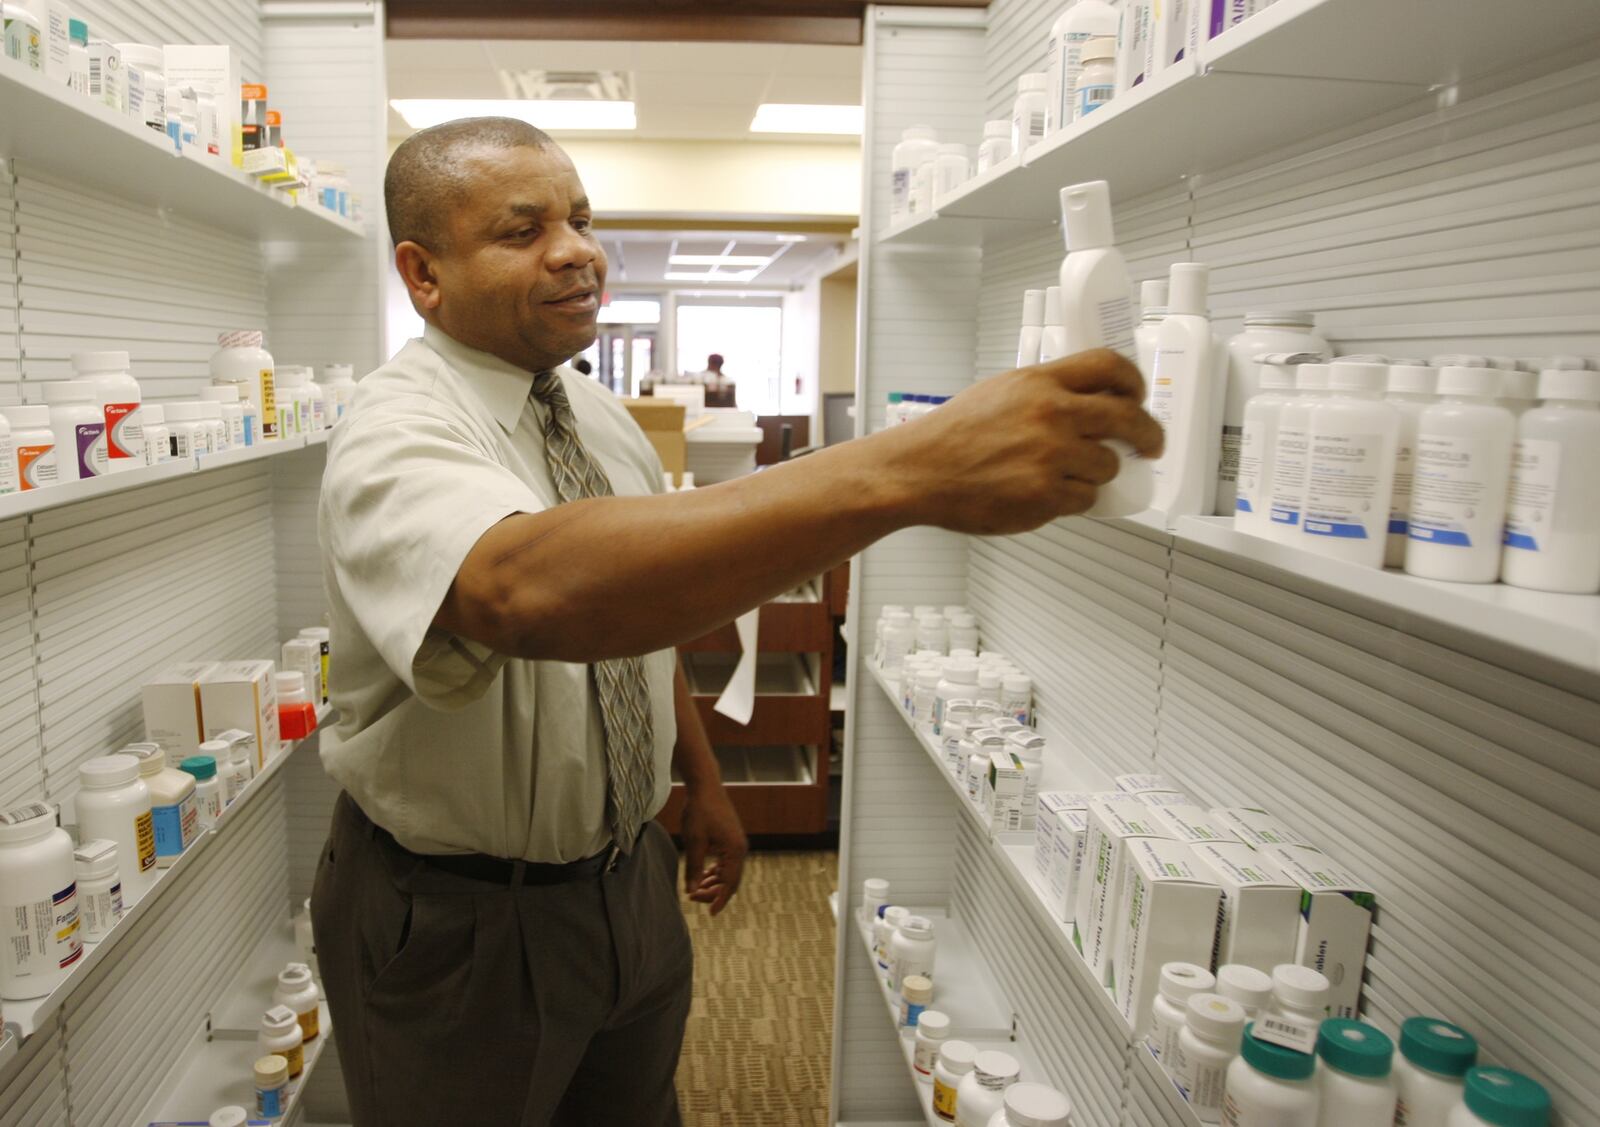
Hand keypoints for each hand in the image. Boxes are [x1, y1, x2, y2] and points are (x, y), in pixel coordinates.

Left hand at [680, 781, 747, 915]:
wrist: (705, 786)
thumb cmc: (699, 811)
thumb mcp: (694, 842)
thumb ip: (694, 869)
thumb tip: (691, 892)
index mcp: (735, 850)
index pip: (730, 883)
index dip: (720, 900)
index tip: (711, 914)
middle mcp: (740, 848)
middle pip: (731, 880)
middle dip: (714, 892)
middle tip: (693, 898)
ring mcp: (736, 843)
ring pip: (728, 872)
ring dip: (714, 882)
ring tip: (696, 889)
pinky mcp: (730, 838)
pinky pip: (726, 862)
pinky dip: (716, 871)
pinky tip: (704, 875)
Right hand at [875, 348, 1163, 535]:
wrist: (917, 472)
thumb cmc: (952, 437)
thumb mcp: (1001, 392)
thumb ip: (1046, 394)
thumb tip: (1091, 404)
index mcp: (1038, 382)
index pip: (1109, 366)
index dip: (1134, 381)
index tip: (1140, 395)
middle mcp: (1050, 414)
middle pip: (1128, 418)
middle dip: (1149, 434)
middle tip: (1151, 444)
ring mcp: (1050, 455)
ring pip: (1108, 465)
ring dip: (1098, 473)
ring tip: (1068, 474)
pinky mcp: (1045, 494)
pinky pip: (1086, 498)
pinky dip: (1073, 499)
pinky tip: (1047, 493)